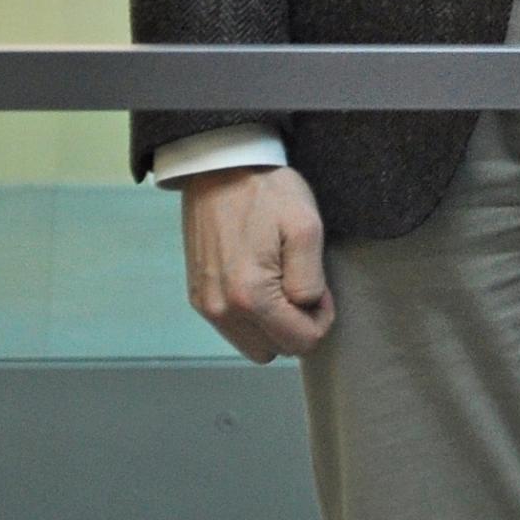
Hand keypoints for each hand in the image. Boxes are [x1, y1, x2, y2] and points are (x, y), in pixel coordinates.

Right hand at [175, 166, 332, 360]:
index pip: (300, 343)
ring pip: (252, 344)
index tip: (321, 290)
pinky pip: (233, 328)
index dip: (321, 319)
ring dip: (274, 324)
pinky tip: (262, 281)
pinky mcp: (198, 296)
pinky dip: (253, 316)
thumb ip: (310, 279)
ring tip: (282, 282)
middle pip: (275, 350)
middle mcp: (221, 309)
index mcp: (250, 296)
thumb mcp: (306, 228)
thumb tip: (306, 310)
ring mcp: (205, 305)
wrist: (220, 170)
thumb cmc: (268, 193)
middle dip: (297, 326)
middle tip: (303, 285)